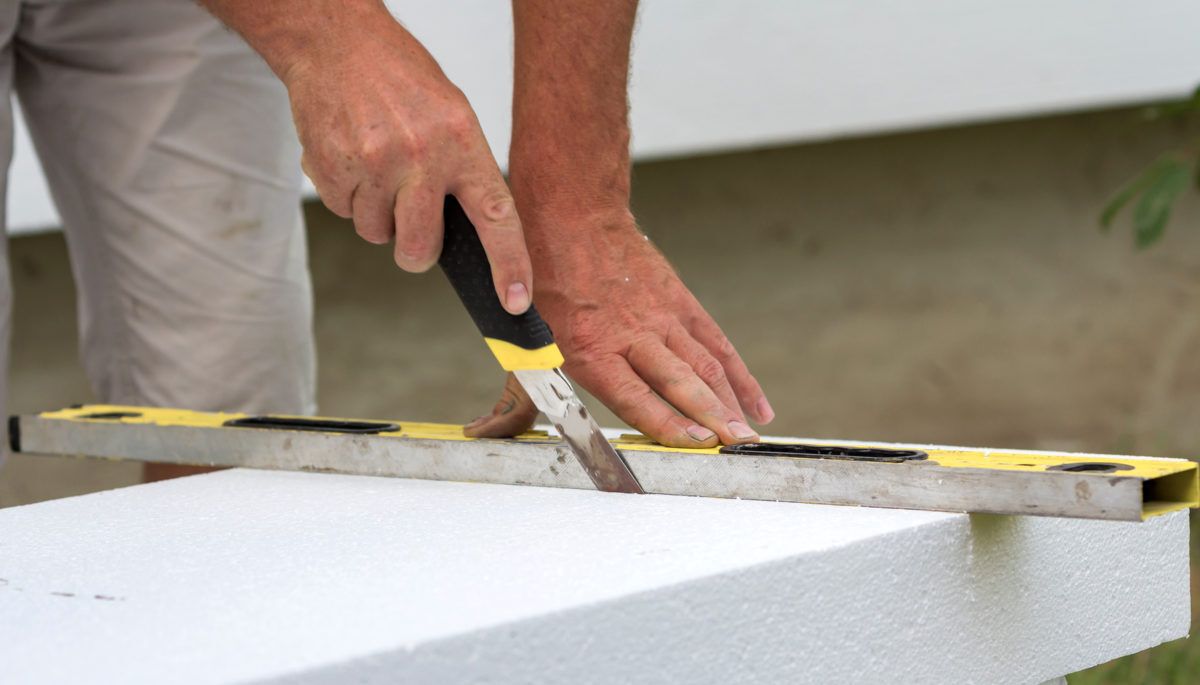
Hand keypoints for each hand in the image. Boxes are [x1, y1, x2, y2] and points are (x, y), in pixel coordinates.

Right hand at [280, 18, 531, 312]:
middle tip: (410, 221)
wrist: (336, 41)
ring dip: (377, 214)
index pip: (496, 217)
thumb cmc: (400, 79)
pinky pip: (344, 213)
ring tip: (377, 165)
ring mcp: (372, 163)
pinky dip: (348, 195)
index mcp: (462, 141)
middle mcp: (420, 155)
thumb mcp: (451, 115)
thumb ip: (462, 173)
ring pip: (376, 233)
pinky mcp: (331, 167)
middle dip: (415, 250)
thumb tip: (470, 237)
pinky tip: (352, 157)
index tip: (515, 301)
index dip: (509, 265)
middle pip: (420, 248)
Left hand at [466, 209, 772, 447]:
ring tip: (749, 435)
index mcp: (591, 348)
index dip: (669, 422)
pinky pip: (716, 342)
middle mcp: (631, 334)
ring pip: (706, 364)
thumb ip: (515, 396)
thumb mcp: (519, 340)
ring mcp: (661, 316)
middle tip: (737, 448)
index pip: (636, 395)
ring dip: (731, 401)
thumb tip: (485, 433)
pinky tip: (756, 404)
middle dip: (712, 418)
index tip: (696, 444)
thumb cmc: (542, 280)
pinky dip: (740, 374)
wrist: (570, 213)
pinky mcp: (680, 302)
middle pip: (681, 381)